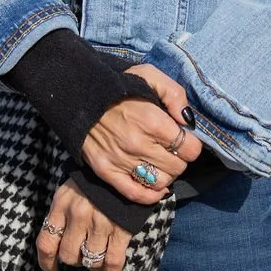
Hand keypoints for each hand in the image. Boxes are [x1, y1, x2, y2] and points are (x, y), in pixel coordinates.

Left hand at [37, 179, 131, 270]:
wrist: (124, 167)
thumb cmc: (93, 182)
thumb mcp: (70, 191)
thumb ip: (61, 215)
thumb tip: (56, 243)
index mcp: (62, 205)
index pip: (46, 243)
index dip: (46, 262)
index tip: (51, 269)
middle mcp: (78, 216)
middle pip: (69, 256)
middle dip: (75, 260)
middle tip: (81, 254)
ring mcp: (100, 223)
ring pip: (91, 261)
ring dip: (93, 264)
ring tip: (97, 257)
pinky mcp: (121, 229)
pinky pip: (112, 262)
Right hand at [81, 62, 203, 202]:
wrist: (79, 96)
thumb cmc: (118, 86)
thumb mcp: (150, 75)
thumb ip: (175, 94)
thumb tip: (188, 120)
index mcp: (152, 121)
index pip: (190, 149)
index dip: (191, 144)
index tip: (184, 139)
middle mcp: (139, 144)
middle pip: (178, 167)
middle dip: (179, 158)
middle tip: (171, 150)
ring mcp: (122, 161)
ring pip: (161, 182)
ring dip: (166, 174)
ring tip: (160, 163)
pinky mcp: (107, 172)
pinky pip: (136, 194)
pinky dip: (150, 195)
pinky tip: (154, 186)